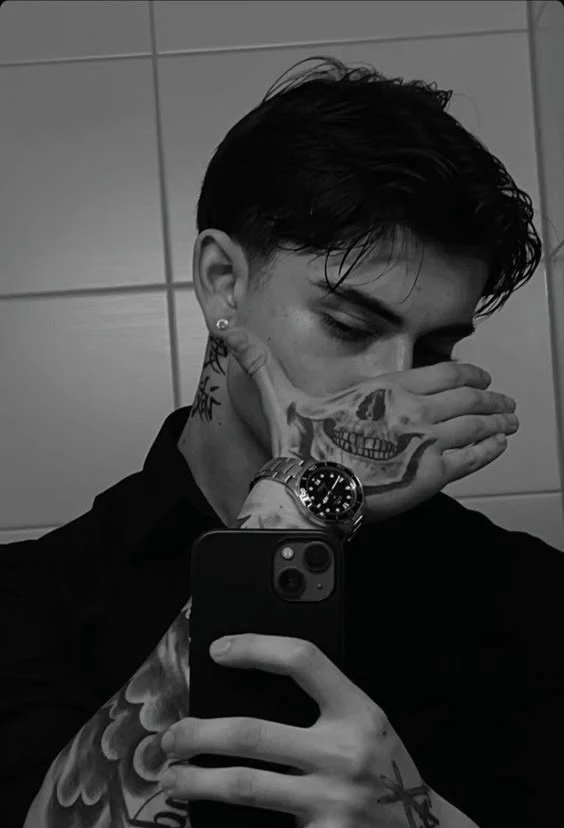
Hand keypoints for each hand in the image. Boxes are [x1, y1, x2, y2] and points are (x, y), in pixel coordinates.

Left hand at [160, 633, 455, 827]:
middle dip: (197, 734)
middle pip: (250, 731)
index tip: (218, 651)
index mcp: (357, 713)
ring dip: (197, 783)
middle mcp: (344, 752)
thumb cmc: (388, 784)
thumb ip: (325, 713)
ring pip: (242, 785)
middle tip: (172, 738)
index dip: (254, 648)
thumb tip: (249, 697)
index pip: (302, 660)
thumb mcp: (370, 733)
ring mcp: (334, 802)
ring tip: (176, 781)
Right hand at [215, 322, 518, 522]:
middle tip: (507, 402)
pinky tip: (499, 446)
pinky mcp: (432, 474)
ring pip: (476, 425)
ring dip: (497, 422)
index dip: (469, 373)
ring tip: (510, 422)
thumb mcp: (279, 392)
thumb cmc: (297, 445)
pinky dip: (490, 449)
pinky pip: (473, 458)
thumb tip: (222, 322)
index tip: (481, 377)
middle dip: (492, 399)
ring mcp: (427, 441)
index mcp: (387, 387)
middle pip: (468, 397)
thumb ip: (258, 357)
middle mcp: (415, 409)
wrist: (307, 490)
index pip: (445, 371)